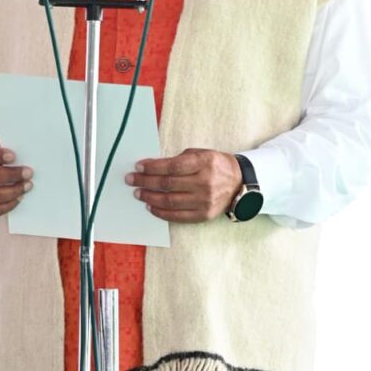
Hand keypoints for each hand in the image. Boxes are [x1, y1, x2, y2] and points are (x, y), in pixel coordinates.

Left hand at [125, 149, 242, 222]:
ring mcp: (204, 201)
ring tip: (138, 193)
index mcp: (204, 163)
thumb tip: (152, 167)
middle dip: (145, 181)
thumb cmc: (216, 165)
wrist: (239, 182)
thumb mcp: (201, 154)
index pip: (172, 167)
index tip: (138, 167)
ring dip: (150, 197)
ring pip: (170, 201)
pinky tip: (151, 206)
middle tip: (131, 180)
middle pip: (168, 184)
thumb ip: (179, 160)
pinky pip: (177, 216)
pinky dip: (161, 212)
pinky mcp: (203, 215)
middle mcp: (204, 183)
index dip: (152, 168)